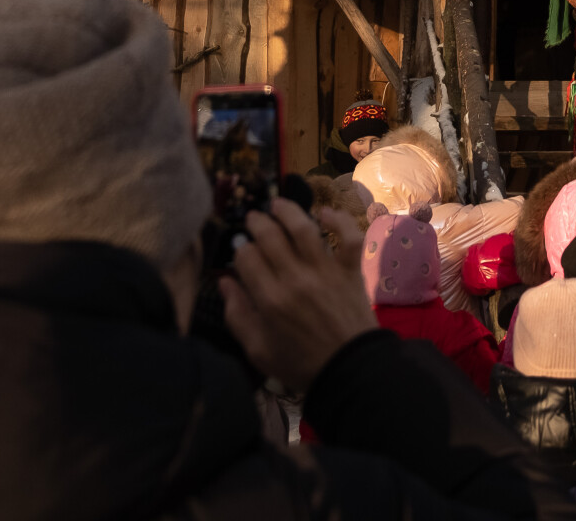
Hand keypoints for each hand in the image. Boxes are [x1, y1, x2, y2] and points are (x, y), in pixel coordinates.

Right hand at [223, 200, 376, 389]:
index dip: (240, 249)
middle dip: (257, 223)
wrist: (349, 370)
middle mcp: (295, 279)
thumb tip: (225, 283)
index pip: (246, 257)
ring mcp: (325, 272)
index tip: (241, 250)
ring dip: (288, 211)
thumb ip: (238, 316)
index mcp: (269, 299)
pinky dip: (339, 220)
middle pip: (270, 236)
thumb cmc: (301, 364)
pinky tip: (325, 214)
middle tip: (253, 218)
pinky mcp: (350, 270)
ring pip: (304, 228)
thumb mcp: (258, 350)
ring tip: (278, 205)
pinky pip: (348, 236)